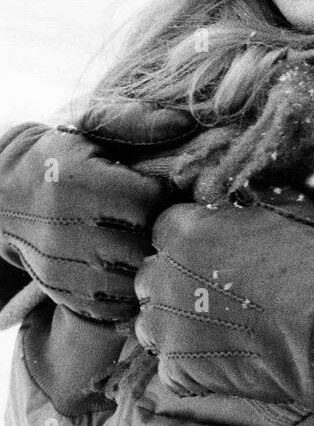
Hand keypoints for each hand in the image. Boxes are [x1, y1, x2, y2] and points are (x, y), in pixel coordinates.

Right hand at [0, 119, 177, 321]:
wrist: (2, 200)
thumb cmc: (58, 159)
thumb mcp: (91, 130)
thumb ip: (138, 122)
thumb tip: (184, 120)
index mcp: (79, 182)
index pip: (151, 197)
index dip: (164, 192)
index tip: (160, 187)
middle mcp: (69, 228)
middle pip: (147, 240)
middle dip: (160, 228)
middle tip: (158, 217)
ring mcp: (66, 267)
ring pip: (137, 276)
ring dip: (150, 261)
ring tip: (146, 242)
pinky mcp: (67, 293)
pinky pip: (119, 305)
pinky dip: (134, 291)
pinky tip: (131, 268)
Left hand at [134, 188, 313, 408]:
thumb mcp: (287, 209)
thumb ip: (249, 203)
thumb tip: (244, 197)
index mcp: (185, 230)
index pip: (165, 230)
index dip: (191, 241)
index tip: (213, 253)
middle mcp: (163, 275)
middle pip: (151, 277)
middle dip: (175, 283)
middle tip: (214, 294)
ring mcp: (166, 327)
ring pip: (151, 324)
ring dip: (176, 324)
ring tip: (215, 330)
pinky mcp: (177, 370)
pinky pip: (170, 367)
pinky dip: (192, 366)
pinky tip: (225, 359)